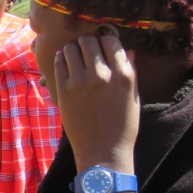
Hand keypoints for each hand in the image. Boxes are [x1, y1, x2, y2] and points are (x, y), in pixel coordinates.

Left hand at [53, 28, 139, 169]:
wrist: (103, 152)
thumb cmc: (122, 126)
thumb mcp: (133, 98)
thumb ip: (131, 72)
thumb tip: (128, 51)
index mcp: (123, 75)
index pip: (110, 40)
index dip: (105, 41)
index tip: (102, 47)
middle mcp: (102, 75)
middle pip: (88, 41)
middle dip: (87, 43)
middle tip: (86, 51)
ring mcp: (80, 82)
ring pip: (70, 48)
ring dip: (72, 50)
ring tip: (75, 58)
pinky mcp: (64, 90)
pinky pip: (59, 63)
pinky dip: (61, 59)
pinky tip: (65, 64)